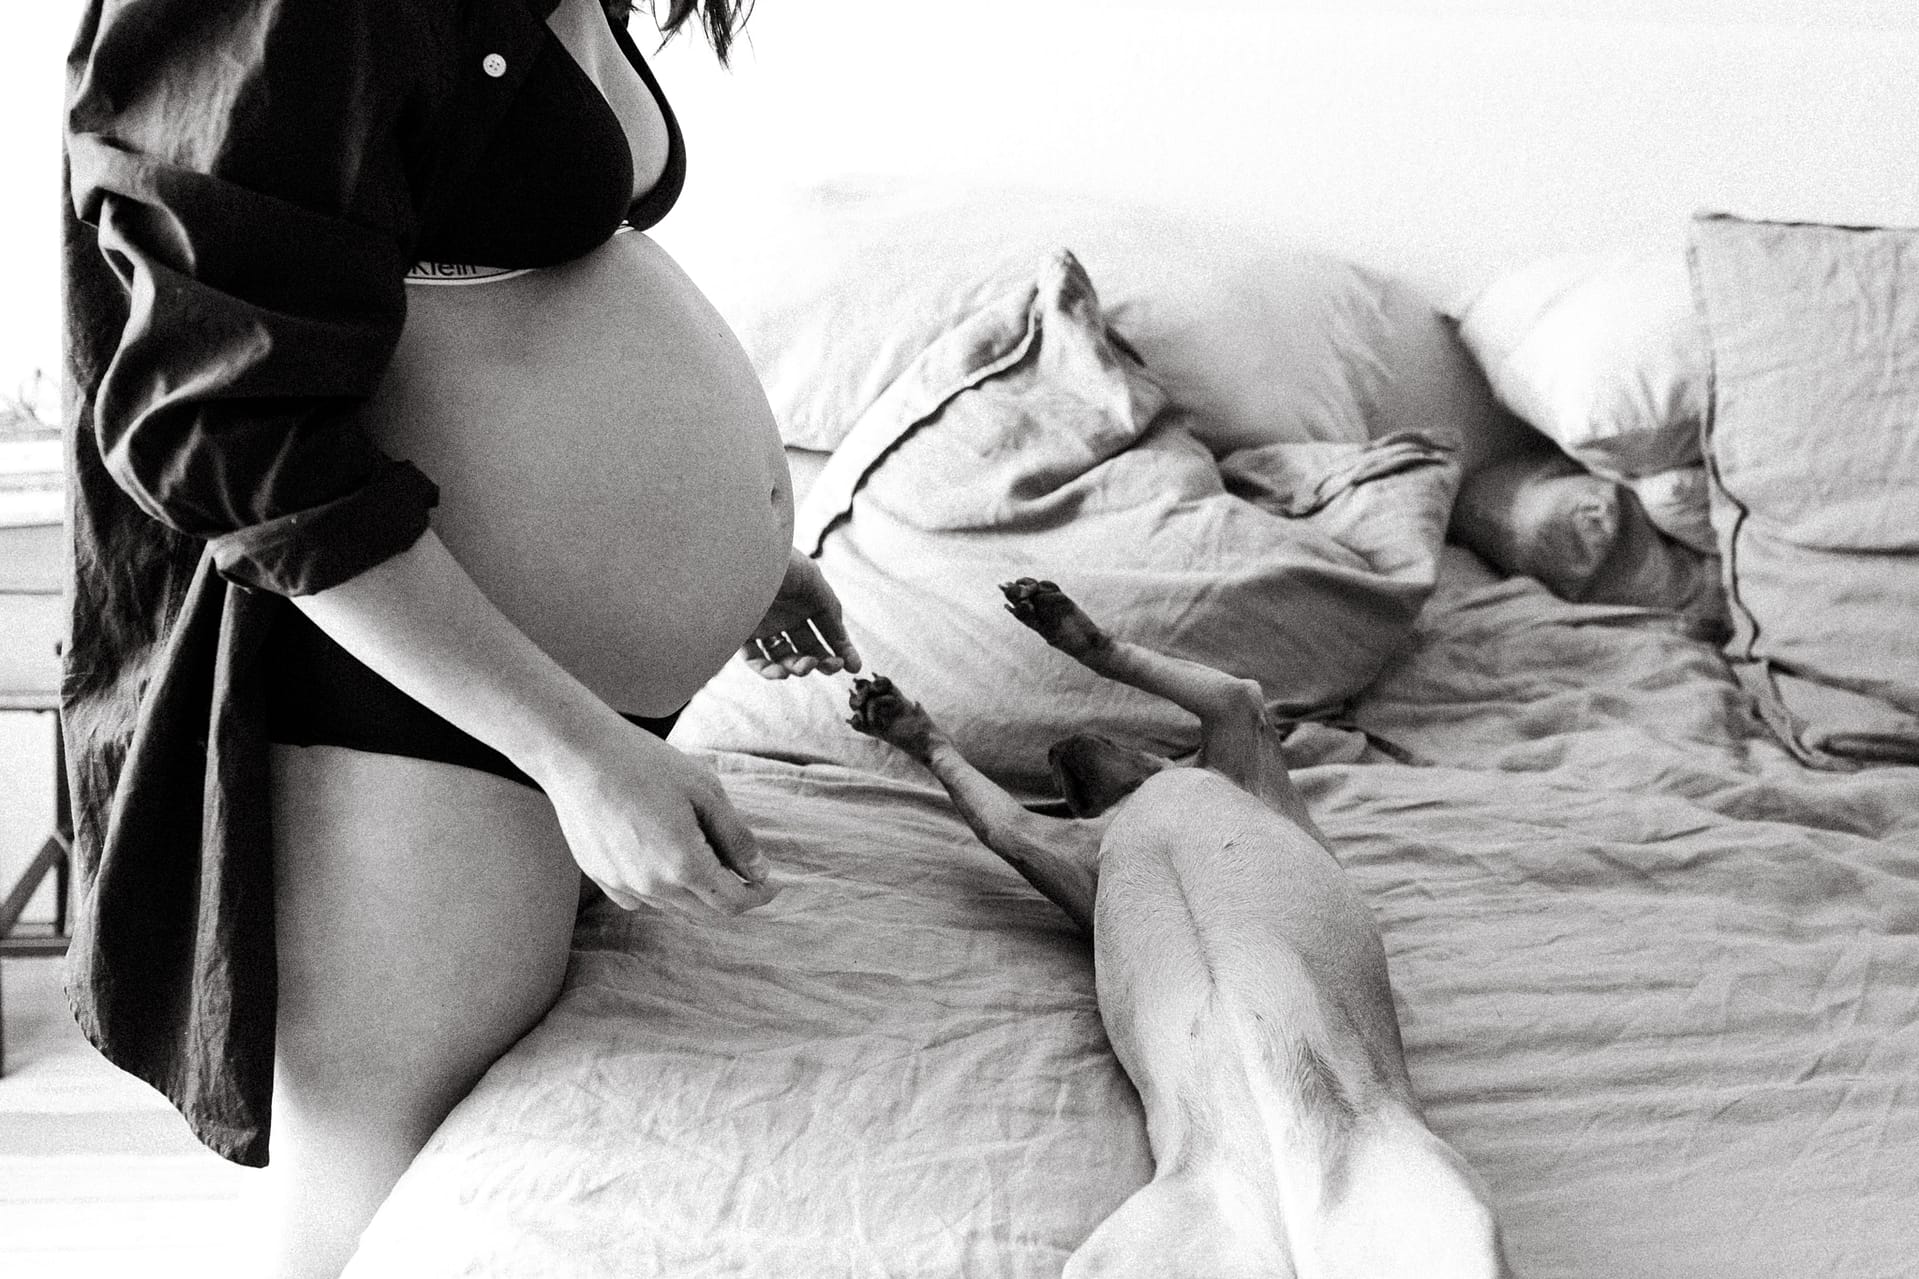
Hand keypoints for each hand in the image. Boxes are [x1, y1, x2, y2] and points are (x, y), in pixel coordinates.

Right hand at [537, 717, 775, 915]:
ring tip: (706, 859)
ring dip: (696, 893)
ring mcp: (622, 884)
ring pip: (673, 907)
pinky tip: (662, 861)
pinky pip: (639, 898)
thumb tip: (759, 872)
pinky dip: (659, 890)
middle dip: (732, 897)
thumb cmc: (645, 763)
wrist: (578, 754)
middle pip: (705, 912)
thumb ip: (736, 837)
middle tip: (746, 875)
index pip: (733, 902)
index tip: (772, 884)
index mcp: (684, 865)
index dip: (758, 896)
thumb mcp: (705, 791)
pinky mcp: (600, 876)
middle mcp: (653, 886)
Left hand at [741, 547, 862, 678]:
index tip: (854, 667)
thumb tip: (840, 639)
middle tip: (829, 668)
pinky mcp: (742, 632)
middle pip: (808, 647)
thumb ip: (830, 608)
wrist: (738, 557)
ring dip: (798, 667)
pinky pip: (756, 659)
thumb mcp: (813, 579)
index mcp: (806, 598)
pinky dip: (768, 670)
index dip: (842, 648)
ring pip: (784, 657)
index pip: (827, 629)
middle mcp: (786, 613)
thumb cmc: (777, 561)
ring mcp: (765, 624)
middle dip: (822, 661)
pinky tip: (781, 673)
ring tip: (805, 667)